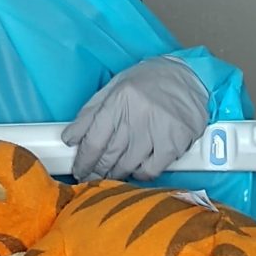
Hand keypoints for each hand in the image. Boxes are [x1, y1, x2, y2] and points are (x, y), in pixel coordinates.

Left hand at [61, 56, 208, 180]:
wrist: (187, 76)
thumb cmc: (146, 82)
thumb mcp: (113, 89)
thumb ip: (90, 114)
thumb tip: (69, 138)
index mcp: (118, 100)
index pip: (94, 139)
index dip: (84, 159)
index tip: (78, 170)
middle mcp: (138, 115)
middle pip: (110, 154)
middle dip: (97, 170)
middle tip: (90, 178)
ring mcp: (158, 129)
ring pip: (129, 164)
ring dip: (116, 175)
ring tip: (109, 177)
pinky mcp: (176, 141)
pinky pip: (153, 169)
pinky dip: (141, 174)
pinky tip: (135, 171)